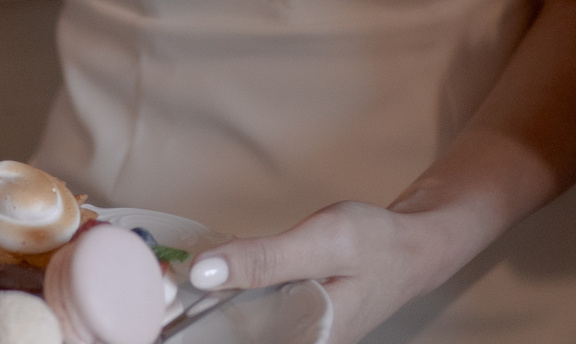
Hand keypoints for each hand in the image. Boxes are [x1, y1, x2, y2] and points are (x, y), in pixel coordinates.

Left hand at [183, 201, 452, 343]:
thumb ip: (264, 258)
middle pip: (233, 341)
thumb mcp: (322, 240)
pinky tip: (210, 281)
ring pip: (236, 331)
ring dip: (208, 310)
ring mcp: (294, 338)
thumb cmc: (377, 244)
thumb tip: (203, 273)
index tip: (160, 316)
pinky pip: (248, 318)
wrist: (415, 245)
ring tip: (176, 289)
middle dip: (197, 321)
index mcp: (306, 343)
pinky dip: (226, 301)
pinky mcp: (289, 322)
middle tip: (163, 294)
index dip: (197, 333)